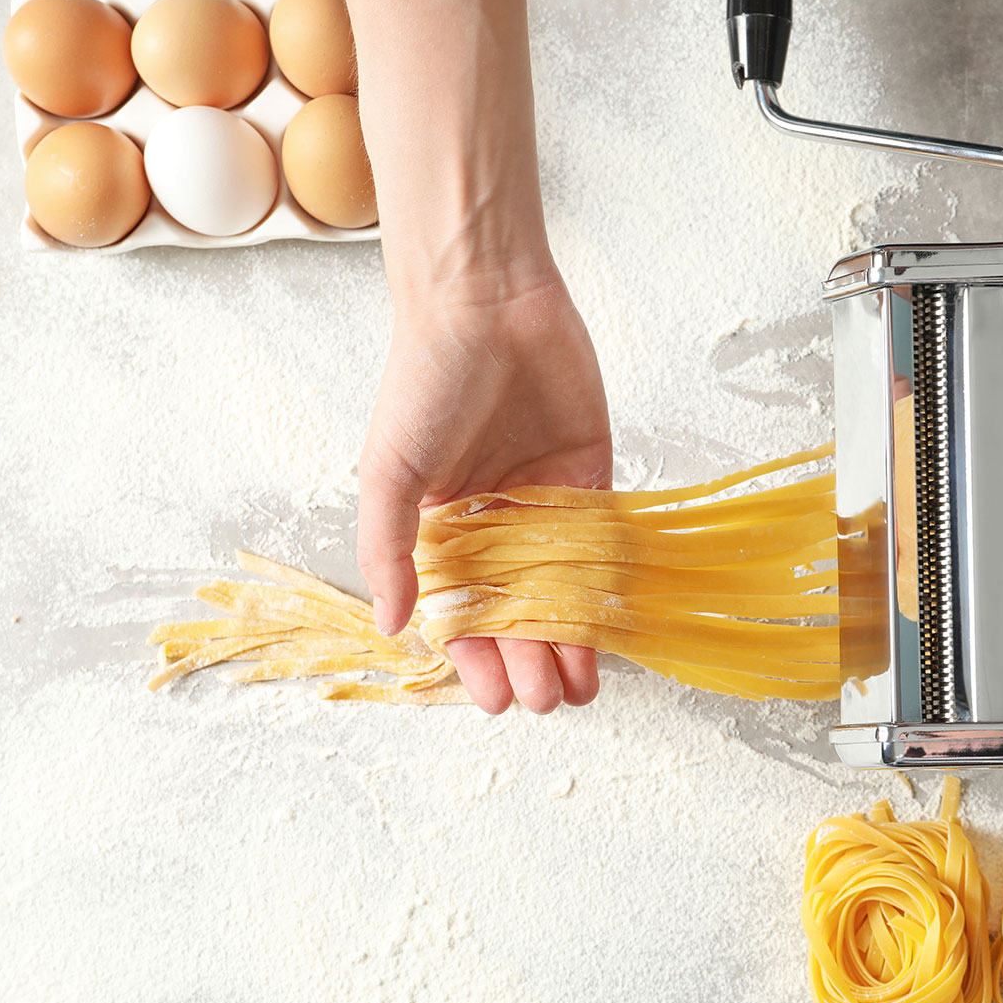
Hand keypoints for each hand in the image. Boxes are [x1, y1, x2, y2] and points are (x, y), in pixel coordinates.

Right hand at [357, 269, 611, 712]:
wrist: (487, 302)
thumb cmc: (425, 380)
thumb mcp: (391, 471)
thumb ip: (391, 550)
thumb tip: (393, 627)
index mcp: (442, 528)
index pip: (462, 612)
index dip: (476, 659)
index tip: (496, 698)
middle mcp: (495, 524)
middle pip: (517, 612)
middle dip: (530, 662)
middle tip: (546, 700)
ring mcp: (546, 503)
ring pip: (564, 592)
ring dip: (572, 643)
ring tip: (581, 689)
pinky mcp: (592, 475)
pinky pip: (603, 544)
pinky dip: (607, 589)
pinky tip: (612, 631)